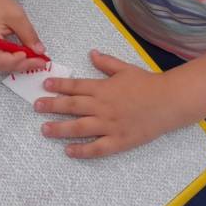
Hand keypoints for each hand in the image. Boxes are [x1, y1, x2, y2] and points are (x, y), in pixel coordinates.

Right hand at [0, 0, 47, 72]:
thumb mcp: (18, 18)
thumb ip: (29, 36)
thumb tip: (39, 51)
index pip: (0, 60)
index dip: (17, 61)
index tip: (34, 57)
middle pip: (0, 66)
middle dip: (22, 65)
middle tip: (40, 61)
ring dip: (17, 64)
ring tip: (34, 59)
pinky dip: (11, 61)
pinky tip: (24, 56)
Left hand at [34, 50, 183, 157]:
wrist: (169, 101)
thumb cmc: (148, 84)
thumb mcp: (126, 68)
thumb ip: (106, 62)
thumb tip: (91, 53)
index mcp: (103, 88)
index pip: (76, 86)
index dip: (59, 85)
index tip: (45, 84)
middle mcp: (102, 107)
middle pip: (72, 106)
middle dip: (51, 106)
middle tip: (36, 106)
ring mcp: (109, 125)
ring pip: (79, 128)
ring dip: (59, 129)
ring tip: (44, 129)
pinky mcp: (118, 141)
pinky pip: (96, 148)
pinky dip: (81, 151)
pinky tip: (68, 151)